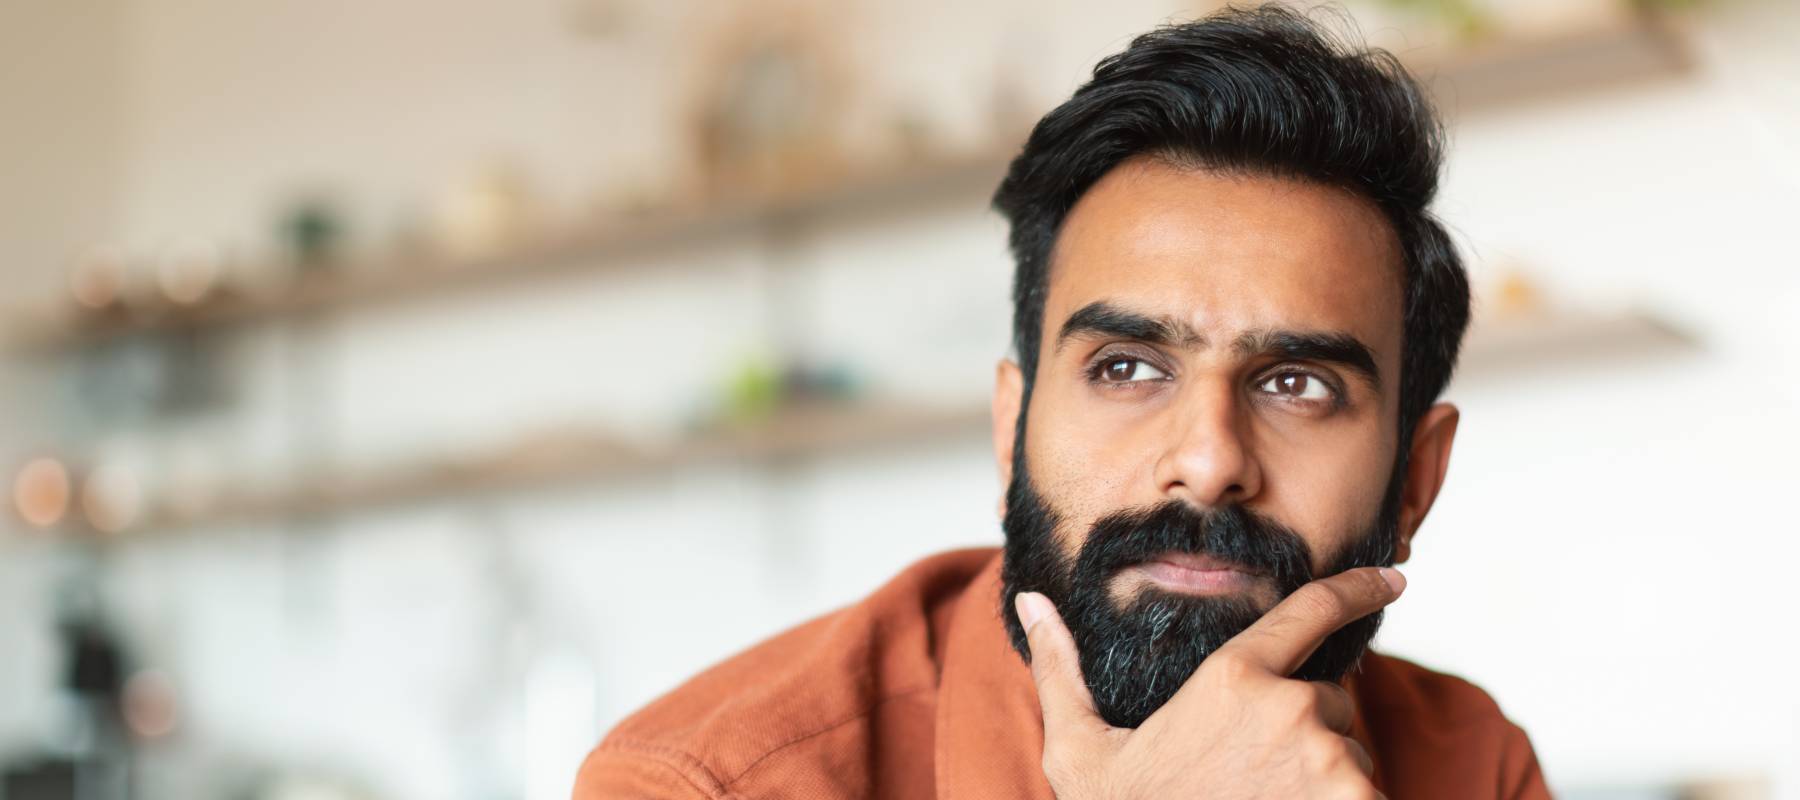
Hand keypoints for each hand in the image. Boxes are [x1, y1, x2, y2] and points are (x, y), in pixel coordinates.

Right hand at [1014, 566, 1405, 798]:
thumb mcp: (1078, 752)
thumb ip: (1060, 671)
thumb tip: (1031, 603)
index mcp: (1231, 678)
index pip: (1309, 612)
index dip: (1355, 588)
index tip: (1393, 577)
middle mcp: (1291, 708)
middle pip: (1326, 702)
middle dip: (1302, 732)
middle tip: (1247, 778)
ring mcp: (1332, 762)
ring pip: (1348, 755)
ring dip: (1322, 778)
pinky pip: (1368, 796)